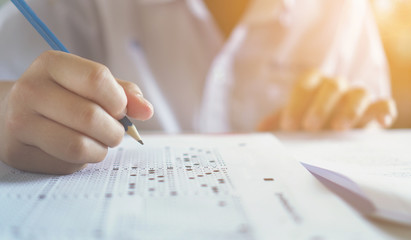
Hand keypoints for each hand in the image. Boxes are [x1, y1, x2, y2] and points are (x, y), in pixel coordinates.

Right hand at [0, 51, 152, 173]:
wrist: (15, 113)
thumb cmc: (64, 97)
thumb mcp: (91, 84)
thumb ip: (123, 93)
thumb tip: (146, 110)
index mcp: (52, 64)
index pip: (97, 79)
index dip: (119, 100)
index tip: (120, 109)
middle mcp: (30, 90)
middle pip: (90, 116)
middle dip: (114, 131)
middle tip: (113, 132)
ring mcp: (20, 122)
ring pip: (78, 146)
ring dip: (100, 149)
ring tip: (98, 142)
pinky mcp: (18, 152)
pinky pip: (66, 164)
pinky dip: (82, 161)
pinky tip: (74, 150)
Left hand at [257, 69, 396, 131]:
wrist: (332, 136)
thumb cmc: (308, 128)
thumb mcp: (292, 125)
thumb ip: (276, 125)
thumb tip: (259, 131)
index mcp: (314, 87)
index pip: (306, 83)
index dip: (297, 102)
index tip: (289, 126)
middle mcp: (336, 88)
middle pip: (333, 85)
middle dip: (321, 105)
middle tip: (310, 128)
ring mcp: (357, 98)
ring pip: (359, 92)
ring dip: (349, 109)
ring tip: (338, 129)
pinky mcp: (375, 111)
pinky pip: (383, 104)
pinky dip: (383, 111)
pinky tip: (378, 124)